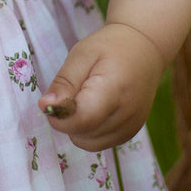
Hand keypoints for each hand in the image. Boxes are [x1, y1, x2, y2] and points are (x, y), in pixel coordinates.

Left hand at [38, 23, 164, 151]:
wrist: (144, 49)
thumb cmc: (110, 47)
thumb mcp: (81, 54)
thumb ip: (64, 83)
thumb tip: (46, 107)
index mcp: (114, 90)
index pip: (81, 120)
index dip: (59, 116)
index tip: (52, 100)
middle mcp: (126, 115)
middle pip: (82, 134)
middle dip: (67, 118)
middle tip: (73, 91)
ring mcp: (131, 127)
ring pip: (88, 143)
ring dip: (77, 126)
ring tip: (84, 98)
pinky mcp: (131, 134)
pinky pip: (99, 143)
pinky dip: (89, 131)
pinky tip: (93, 108)